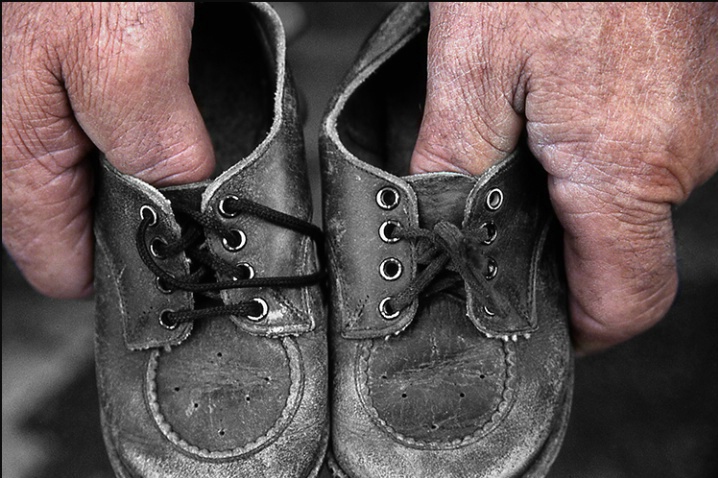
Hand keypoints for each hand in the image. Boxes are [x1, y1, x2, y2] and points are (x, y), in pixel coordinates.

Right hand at [2, 2, 213, 297]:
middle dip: (151, 217)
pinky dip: (160, 136)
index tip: (180, 259)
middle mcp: (25, 143)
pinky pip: (123, 137)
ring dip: (161, 174)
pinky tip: (185, 116)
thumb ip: (150, 139)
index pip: (61, 265)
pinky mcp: (85, 90)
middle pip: (89, 225)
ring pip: (111, 179)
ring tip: (201, 151)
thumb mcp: (125, 50)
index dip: (125, 268)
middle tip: (205, 197)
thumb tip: (181, 200)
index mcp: (17, 154)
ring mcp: (55, 116)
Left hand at [411, 2, 717, 352]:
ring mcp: (692, 125)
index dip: (577, 332)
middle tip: (490, 224)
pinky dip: (587, 155)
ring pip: (623, 202)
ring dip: (566, 196)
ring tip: (513, 149)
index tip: (533, 331)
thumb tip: (439, 225)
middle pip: (617, 253)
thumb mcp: (472, 68)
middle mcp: (677, 155)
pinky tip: (547, 114)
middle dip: (551, 253)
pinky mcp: (685, 95)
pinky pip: (635, 155)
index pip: (624, 300)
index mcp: (624, 166)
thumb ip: (454, 161)